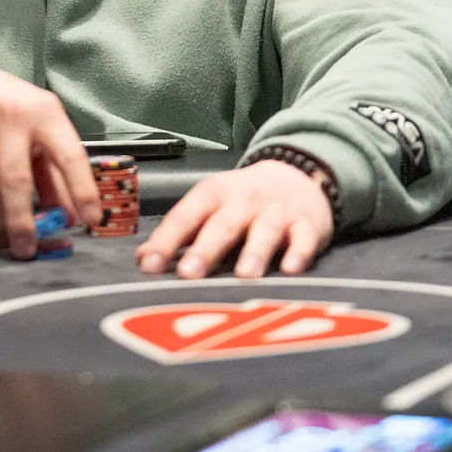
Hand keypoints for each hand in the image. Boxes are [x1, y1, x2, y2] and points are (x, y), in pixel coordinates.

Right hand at [0, 62, 100, 257]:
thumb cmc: (6, 108)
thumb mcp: (38, 128)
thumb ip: (55, 171)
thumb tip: (70, 217)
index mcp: (44, 111)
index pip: (69, 155)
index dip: (82, 190)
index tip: (90, 221)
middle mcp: (10, 114)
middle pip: (17, 180)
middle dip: (22, 223)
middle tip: (26, 250)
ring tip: (2, 241)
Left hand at [136, 160, 332, 278]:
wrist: (297, 176)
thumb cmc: (243, 201)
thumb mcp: (209, 206)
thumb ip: (179, 233)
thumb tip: (142, 259)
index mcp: (213, 194)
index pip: (185, 217)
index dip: (166, 241)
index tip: (148, 266)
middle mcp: (244, 200)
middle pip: (222, 225)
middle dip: (205, 249)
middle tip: (188, 274)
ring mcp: (278, 211)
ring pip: (265, 230)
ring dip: (255, 252)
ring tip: (244, 276)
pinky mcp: (308, 225)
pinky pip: (304, 238)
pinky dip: (299, 253)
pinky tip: (291, 269)